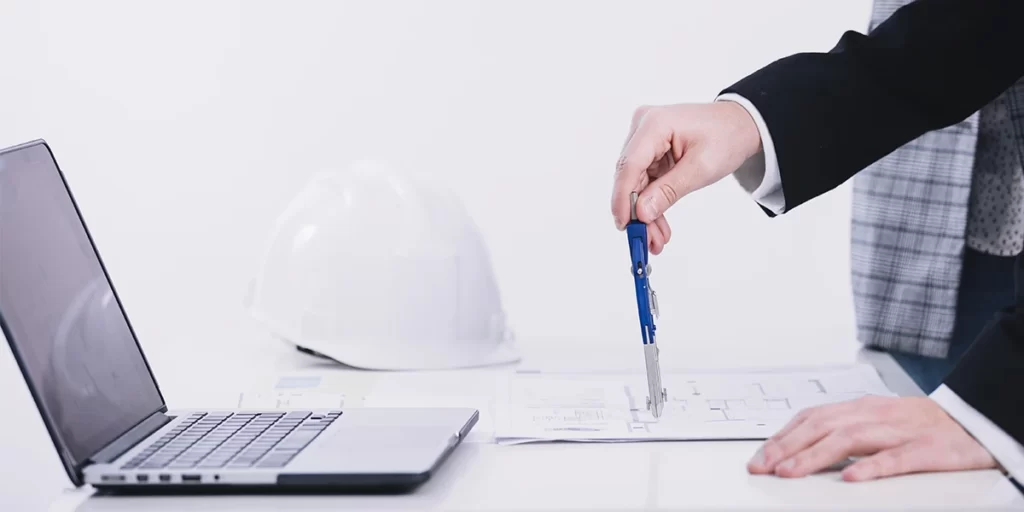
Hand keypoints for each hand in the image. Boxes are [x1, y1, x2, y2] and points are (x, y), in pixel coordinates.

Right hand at [611, 102, 761, 253]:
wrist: (739, 125)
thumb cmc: (727, 137)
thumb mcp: (701, 168)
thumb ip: (668, 191)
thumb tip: (642, 212)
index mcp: (654, 124)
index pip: (629, 165)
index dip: (622, 199)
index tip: (624, 225)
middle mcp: (643, 127)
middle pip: (630, 177)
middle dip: (637, 212)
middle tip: (645, 240)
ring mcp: (645, 138)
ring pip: (636, 183)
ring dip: (645, 212)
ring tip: (656, 238)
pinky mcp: (650, 150)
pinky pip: (645, 181)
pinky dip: (652, 203)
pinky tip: (657, 224)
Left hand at [747, 396, 996, 480]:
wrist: (973, 422)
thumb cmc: (919, 426)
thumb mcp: (875, 423)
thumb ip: (841, 432)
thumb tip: (798, 448)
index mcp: (860, 409)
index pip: (811, 418)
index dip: (783, 436)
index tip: (759, 456)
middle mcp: (874, 415)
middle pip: (822, 426)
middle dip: (787, 447)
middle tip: (763, 467)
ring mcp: (899, 431)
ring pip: (850, 439)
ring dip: (815, 456)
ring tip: (791, 472)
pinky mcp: (926, 450)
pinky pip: (895, 459)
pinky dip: (870, 467)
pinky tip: (850, 478)